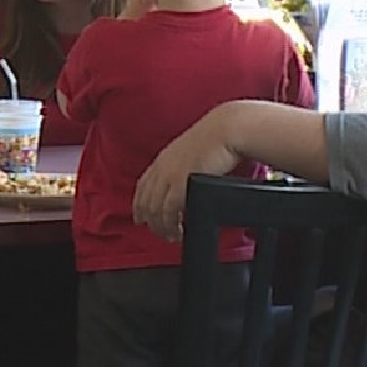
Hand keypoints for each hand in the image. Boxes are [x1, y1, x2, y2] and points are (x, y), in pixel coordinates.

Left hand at [132, 107, 244, 240]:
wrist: (227, 130)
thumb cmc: (218, 138)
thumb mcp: (194, 150)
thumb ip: (186, 166)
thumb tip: (187, 181)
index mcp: (164, 158)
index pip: (143, 186)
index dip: (139, 204)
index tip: (140, 217)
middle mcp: (162, 167)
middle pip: (146, 201)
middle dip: (150, 221)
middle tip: (160, 233)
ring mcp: (169, 175)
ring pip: (154, 209)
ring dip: (161, 227)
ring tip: (171, 236)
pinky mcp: (180, 184)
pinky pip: (168, 211)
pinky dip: (171, 225)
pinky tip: (178, 230)